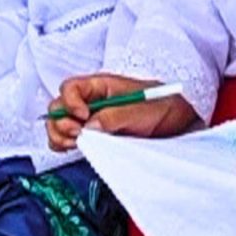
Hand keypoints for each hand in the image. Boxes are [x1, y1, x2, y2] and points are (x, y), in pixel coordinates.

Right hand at [48, 73, 196, 152]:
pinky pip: (67, 139)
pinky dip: (64, 145)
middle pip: (58, 106)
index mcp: (100, 86)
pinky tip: (76, 148)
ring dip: (59, 135)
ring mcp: (89, 119)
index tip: (83, 117)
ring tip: (75, 143)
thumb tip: (90, 125)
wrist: (177, 122)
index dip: (70, 102)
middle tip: (76, 134)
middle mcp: (90, 101)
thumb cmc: (162, 107)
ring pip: (58, 124)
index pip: (71, 88)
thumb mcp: (142, 109)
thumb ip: (115, 116)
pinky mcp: (92, 136)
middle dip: (60, 122)